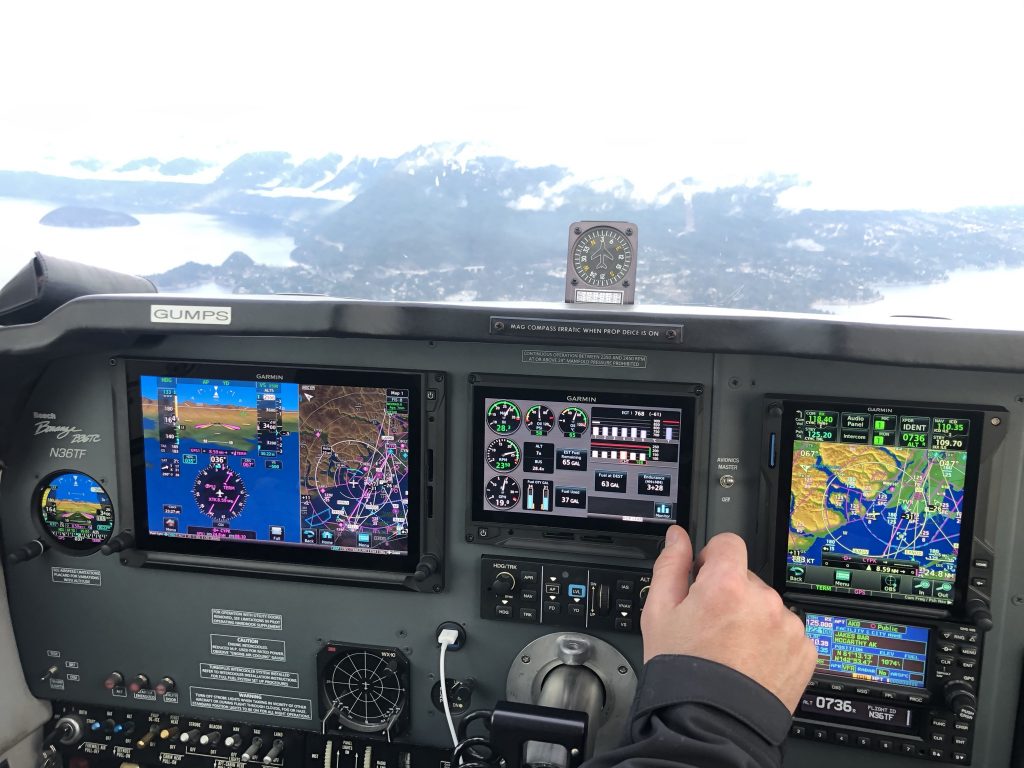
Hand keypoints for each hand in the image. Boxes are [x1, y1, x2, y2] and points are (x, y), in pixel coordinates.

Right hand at [640, 526, 816, 711]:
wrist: (711, 723)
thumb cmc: (683, 670)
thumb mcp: (659, 612)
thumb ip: (671, 565)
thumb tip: (678, 538)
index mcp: (726, 584)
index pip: (729, 543)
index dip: (712, 558)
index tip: (705, 578)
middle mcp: (764, 600)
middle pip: (747, 578)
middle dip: (730, 594)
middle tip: (711, 626)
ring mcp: (788, 626)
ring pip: (767, 606)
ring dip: (753, 618)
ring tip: (732, 649)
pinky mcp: (804, 650)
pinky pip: (787, 631)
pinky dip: (772, 641)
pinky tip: (751, 660)